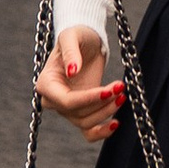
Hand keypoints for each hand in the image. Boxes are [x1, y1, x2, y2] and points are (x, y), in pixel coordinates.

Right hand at [36, 24, 122, 143]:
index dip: (88, 99)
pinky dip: (101, 131)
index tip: (108, 91)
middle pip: (78, 113)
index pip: (66, 100)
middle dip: (101, 104)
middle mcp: (54, 100)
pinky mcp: (81, 111)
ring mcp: (67, 108)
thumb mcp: (72, 36)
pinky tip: (115, 123)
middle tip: (120, 87)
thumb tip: (72, 71)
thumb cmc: (76, 35)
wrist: (85, 40)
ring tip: (122, 95)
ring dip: (106, 113)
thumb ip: (70, 52)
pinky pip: (88, 131)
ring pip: (86, 123)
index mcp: (47, 83)